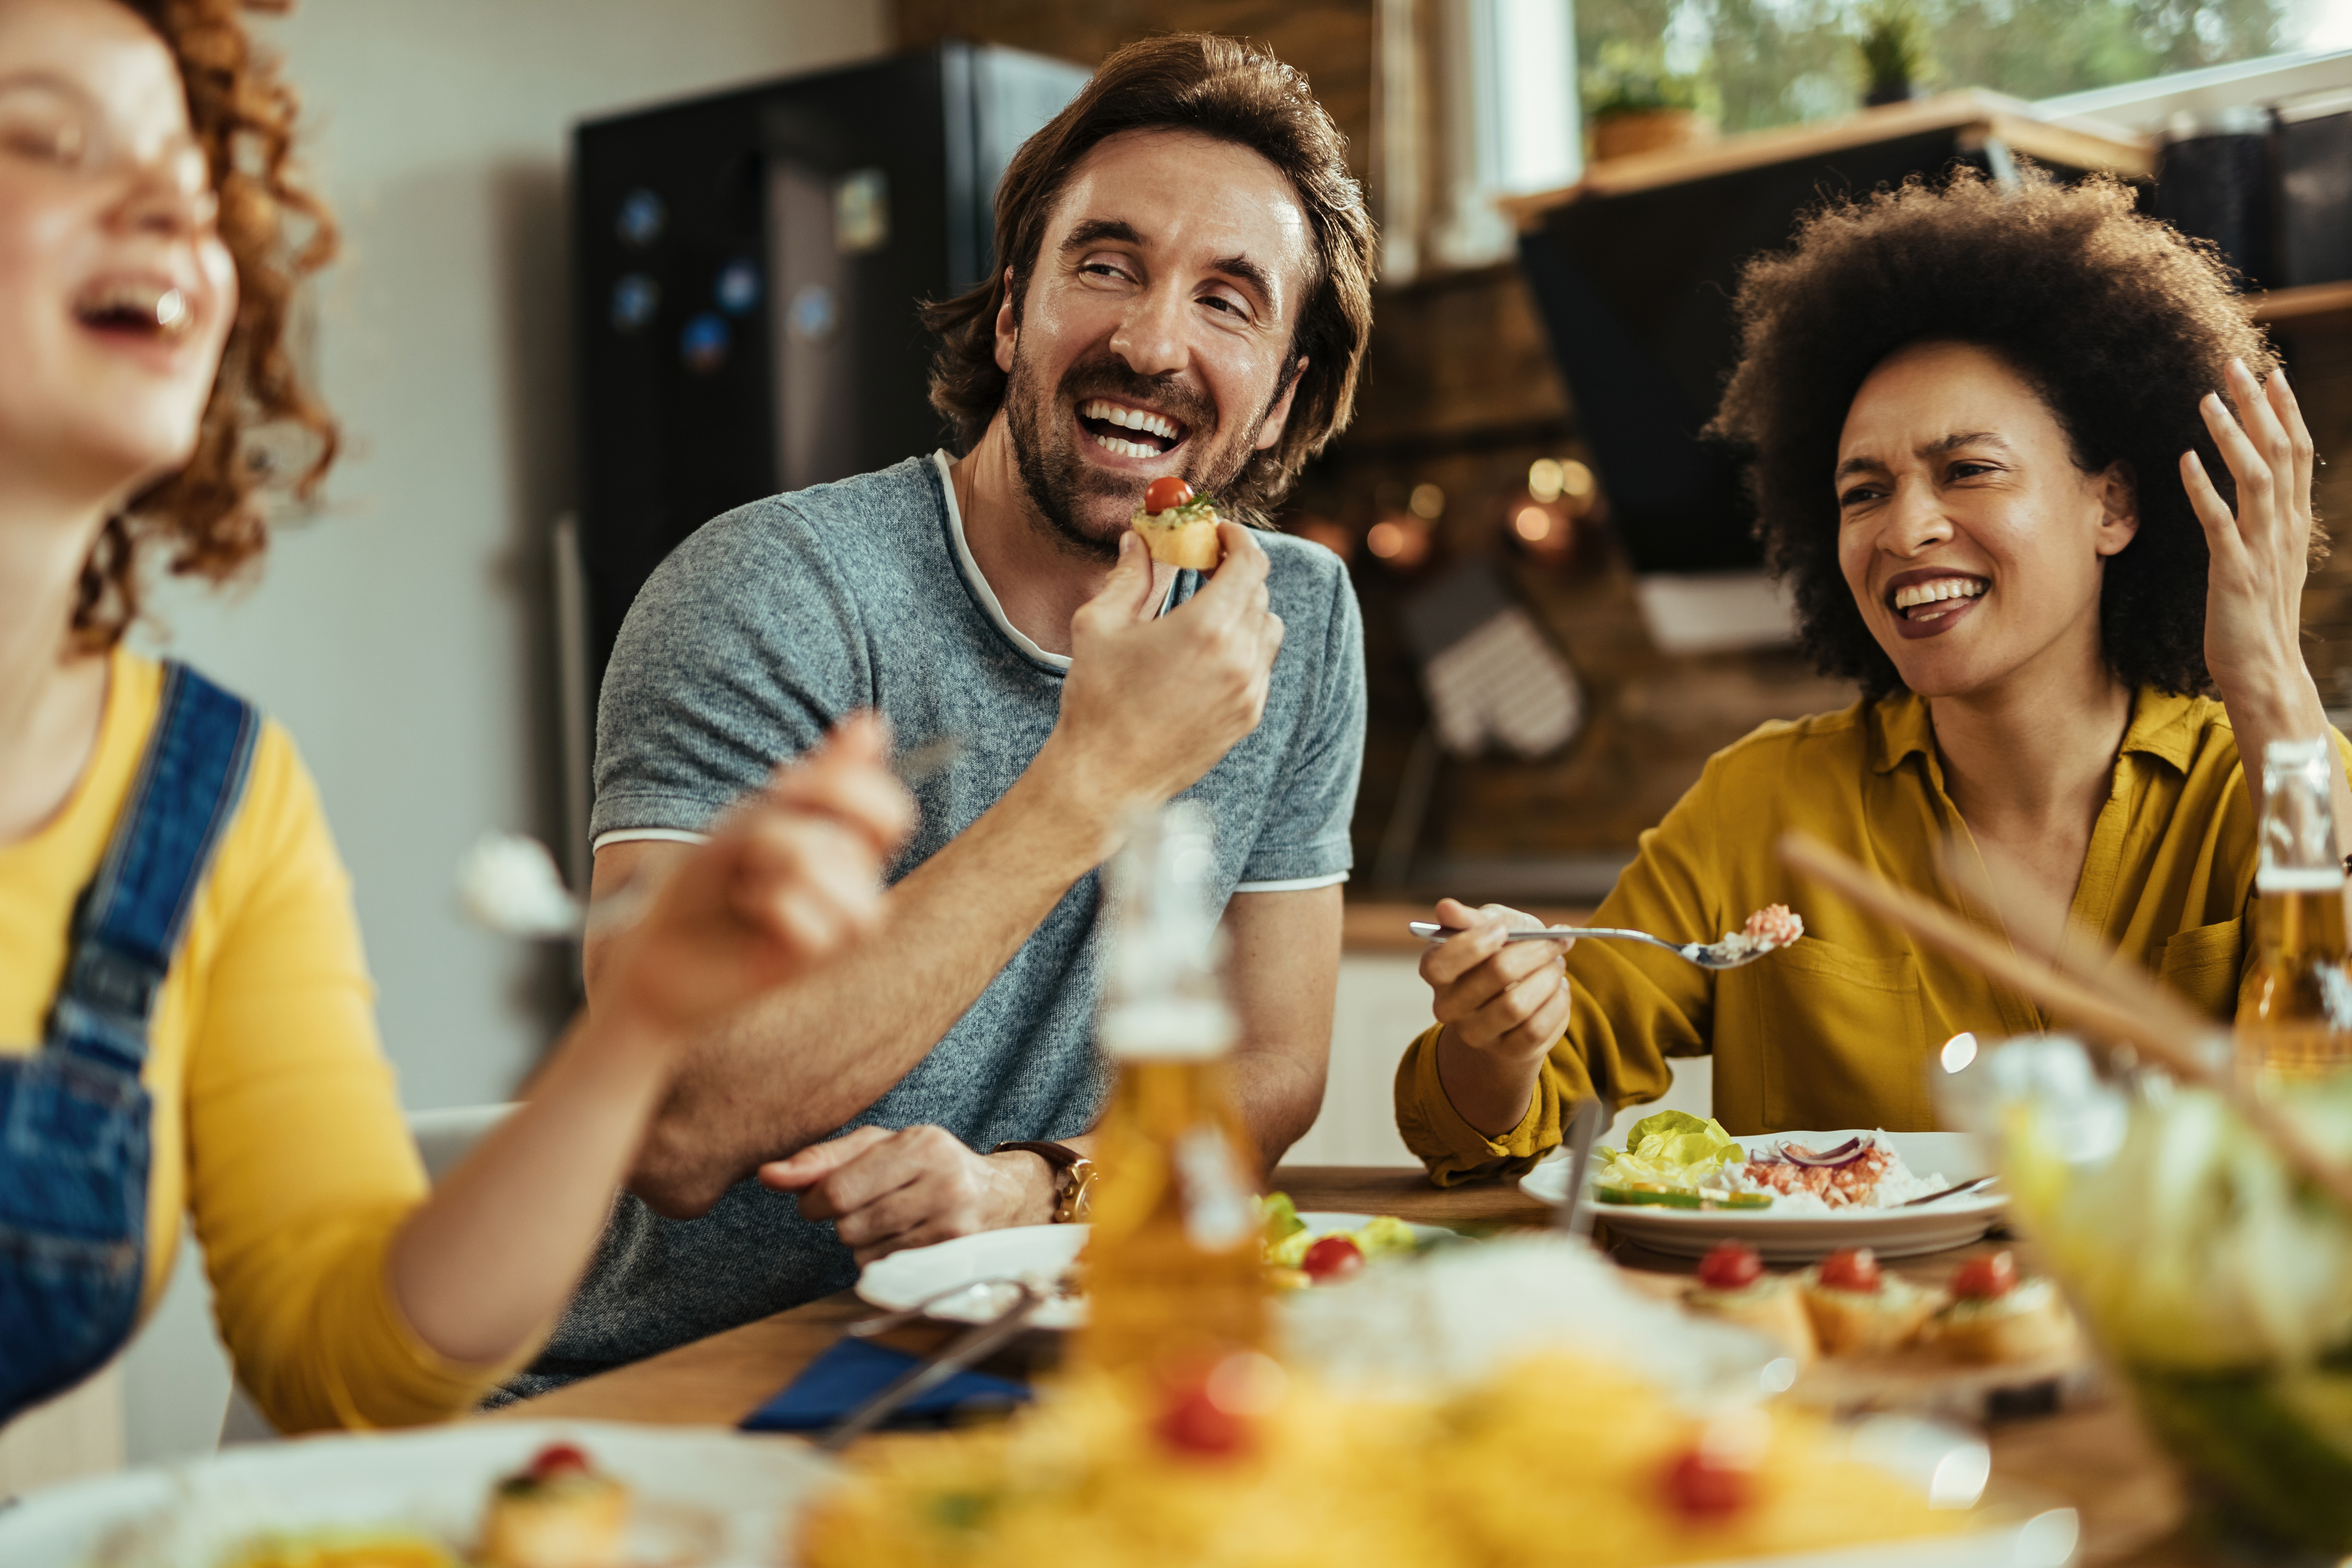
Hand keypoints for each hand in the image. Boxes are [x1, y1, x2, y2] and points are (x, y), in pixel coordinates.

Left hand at [598, 713, 915, 1039]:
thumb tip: (872, 723)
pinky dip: (774, 904)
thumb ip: (820, 779)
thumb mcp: (752, 815)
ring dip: (790, 859)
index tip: (784, 784)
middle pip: (891, 823)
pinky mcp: (815, 957)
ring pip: (855, 876)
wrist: (655, 947)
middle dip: (827, 803)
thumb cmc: (703, 880)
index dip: (849, 781)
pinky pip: (821, 924)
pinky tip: (749, 906)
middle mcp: (851, 877)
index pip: (892, 803)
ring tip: (750, 875)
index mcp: (843, 840)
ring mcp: (838, 917)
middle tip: (767, 825)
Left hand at [758, 1125, 1053, 1263]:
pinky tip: (906, 1238)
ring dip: (864, 1242)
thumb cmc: (928, 1166)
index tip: (820, 1198)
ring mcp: (954, 1226)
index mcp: (921, 1145)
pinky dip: (884, 1258)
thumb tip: (767, 1175)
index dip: (814, 1201)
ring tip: (892, 1220)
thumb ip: (822, 1159)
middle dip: (843, 1221)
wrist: (1003, 1197)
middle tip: (866, 1206)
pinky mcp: (956, 1260)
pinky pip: (888, 1271)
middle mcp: (943, 1183)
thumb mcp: (880, 1147)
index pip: (837, 1191)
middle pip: (848, 1227)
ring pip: (865, 1254)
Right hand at [1045, 523, 1284, 824]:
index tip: (1218, 534)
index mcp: (1207, 627)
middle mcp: (1240, 658)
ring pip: (1268, 629)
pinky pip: (1261, 667)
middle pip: (1260, 592)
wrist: (1105, 778)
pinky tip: (1206, 655)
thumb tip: (1139, 541)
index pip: (1251, 562)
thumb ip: (1129, 576)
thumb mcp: (1101, 626)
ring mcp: (1249, 691)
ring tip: (1207, 610)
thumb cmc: (1097, 701)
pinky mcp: (1247, 717)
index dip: (1238, 539)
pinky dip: (1244, 648)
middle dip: (1235, 571)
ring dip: (1244, 609)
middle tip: (1204, 565)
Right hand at [1422, 899, 1573, 1068]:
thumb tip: (1445, 907)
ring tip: (1557, 965)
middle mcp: (1447, 1008)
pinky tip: (1558, 989)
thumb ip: (1470, 919)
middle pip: (1494, 975)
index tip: (1503, 929)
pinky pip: (1537, 1029)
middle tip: (1555, 941)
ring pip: (1517, 1006)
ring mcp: (1476, 1034)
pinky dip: (1557, 1003)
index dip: (1475, 944)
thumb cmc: (1500, 951)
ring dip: (1548, 977)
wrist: (1517, 995)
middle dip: (1534, 951)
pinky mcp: (1507, 1052)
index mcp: (1434, 970)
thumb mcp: (1489, 926)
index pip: (1441, 964)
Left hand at [2184, 357, 2318, 712]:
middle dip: (2259, 407)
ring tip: (2208, 399)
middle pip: (2279, 453)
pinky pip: (2218, 524)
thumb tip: (2257, 487)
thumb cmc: (2259, 619)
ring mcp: (2261, 550)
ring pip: (2254, 479)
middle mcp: (2283, 529)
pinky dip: (2203, 489)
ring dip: (2233, 436)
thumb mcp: (2270, 561)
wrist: (2266, 673)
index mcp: (2292, 523)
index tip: (2272, 373)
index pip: (2297, 454)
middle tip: (2237, 364)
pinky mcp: (2234, 573)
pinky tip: (2185, 459)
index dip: (2286, 412)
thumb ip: (2266, 523)